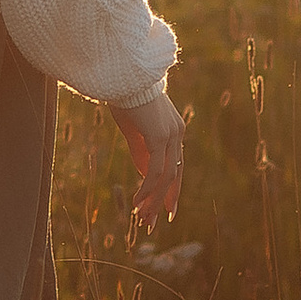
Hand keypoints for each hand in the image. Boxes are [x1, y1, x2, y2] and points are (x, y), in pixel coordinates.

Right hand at [117, 87, 183, 233]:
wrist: (123, 76)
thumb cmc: (125, 98)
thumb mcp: (134, 129)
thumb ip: (141, 150)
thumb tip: (145, 174)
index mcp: (174, 130)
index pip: (177, 166)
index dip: (172, 189)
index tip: (166, 210)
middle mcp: (177, 133)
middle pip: (175, 175)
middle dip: (164, 201)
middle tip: (154, 222)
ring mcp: (171, 135)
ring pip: (166, 177)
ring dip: (153, 200)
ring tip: (141, 216)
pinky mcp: (160, 136)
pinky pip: (156, 171)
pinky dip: (147, 188)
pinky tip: (137, 201)